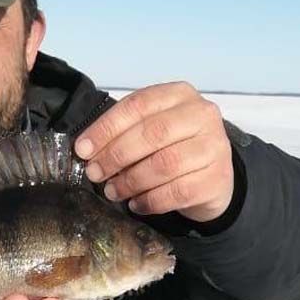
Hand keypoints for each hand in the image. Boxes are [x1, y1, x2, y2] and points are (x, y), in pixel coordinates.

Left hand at [74, 82, 233, 222]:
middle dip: (116, 155)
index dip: (106, 128)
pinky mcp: (217, 179)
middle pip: (152, 134)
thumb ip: (124, 133)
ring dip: (131, 181)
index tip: (82, 149)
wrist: (213, 177)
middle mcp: (202, 115)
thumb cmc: (173, 147)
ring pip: (165, 164)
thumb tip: (86, 150)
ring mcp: (214, 147)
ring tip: (112, 191)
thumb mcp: (151, 130)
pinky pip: (177, 192)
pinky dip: (150, 201)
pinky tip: (136, 204)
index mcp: (180, 94)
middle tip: (94, 173)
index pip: (138, 105)